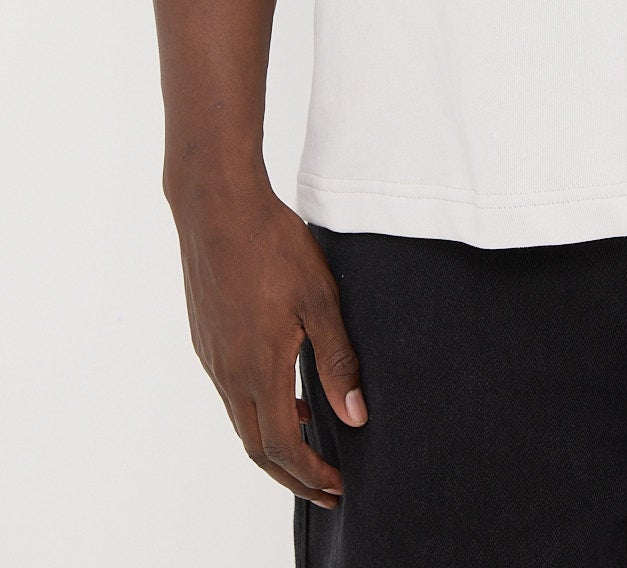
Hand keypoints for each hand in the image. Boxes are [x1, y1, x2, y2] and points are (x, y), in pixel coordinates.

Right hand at [168, 174, 367, 508]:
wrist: (217, 204)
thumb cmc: (273, 244)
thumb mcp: (320, 299)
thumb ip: (338, 360)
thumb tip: (356, 416)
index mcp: (258, 368)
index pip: (281, 446)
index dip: (309, 474)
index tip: (336, 487)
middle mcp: (227, 370)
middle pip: (255, 445)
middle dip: (291, 473)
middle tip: (324, 487)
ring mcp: (211, 354)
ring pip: (240, 418)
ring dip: (272, 439)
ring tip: (310, 440)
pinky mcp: (205, 335)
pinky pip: (230, 390)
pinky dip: (256, 407)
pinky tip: (283, 389)